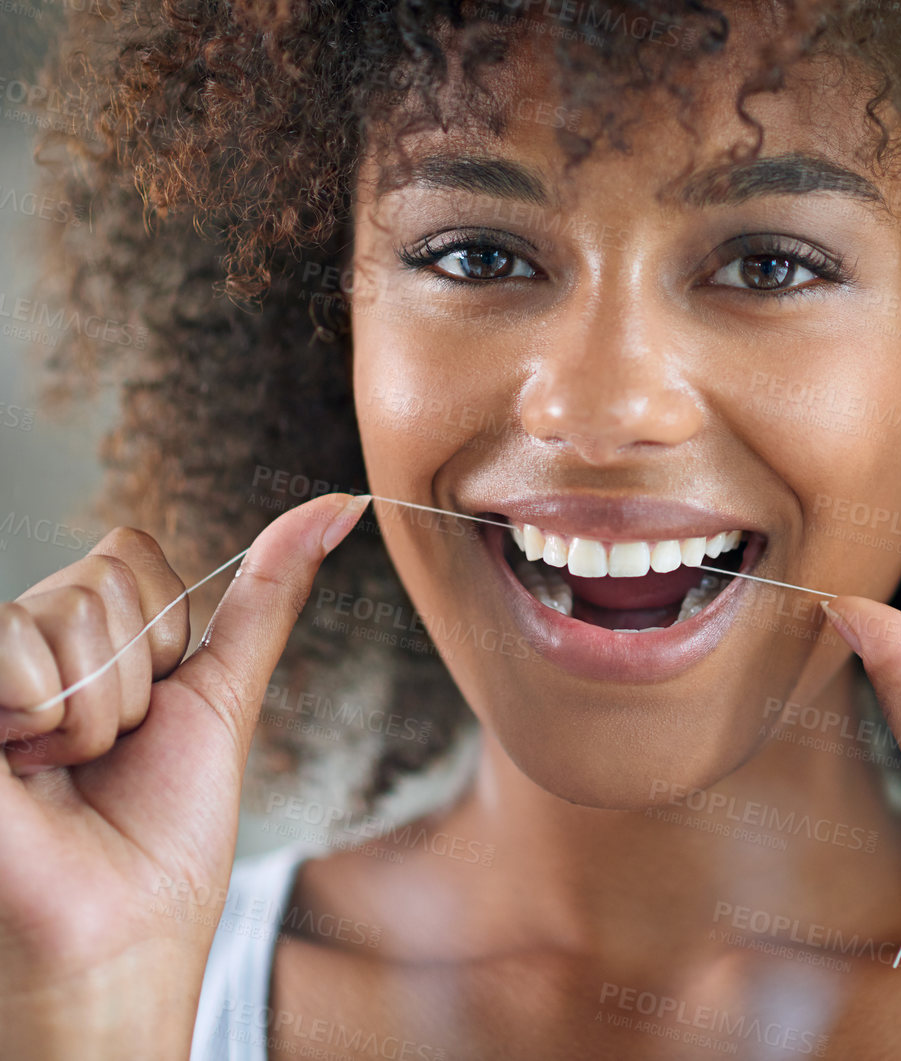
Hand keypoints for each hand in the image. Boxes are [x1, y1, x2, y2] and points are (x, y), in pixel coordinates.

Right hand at [0, 493, 368, 1059]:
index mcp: (81, 634)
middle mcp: (21, 644)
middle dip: (136, 676)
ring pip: (65, 611)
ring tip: (64, 768)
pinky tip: (24, 766)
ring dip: (94, 707)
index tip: (154, 703)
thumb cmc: (166, 829)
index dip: (165, 630)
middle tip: (106, 750)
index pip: (128, 552)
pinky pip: (6, 638)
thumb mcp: (227, 691)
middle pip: (102, 579)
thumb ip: (269, 592)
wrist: (125, 921)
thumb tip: (341, 506)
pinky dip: (41, 710)